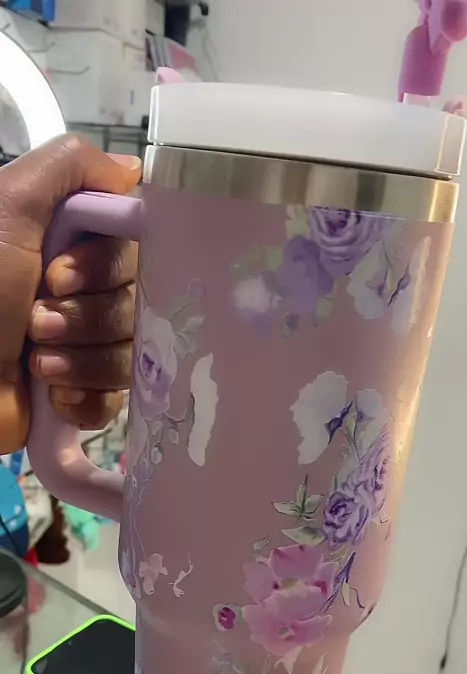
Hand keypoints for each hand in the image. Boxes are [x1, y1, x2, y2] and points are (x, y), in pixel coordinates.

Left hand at [0, 133, 141, 453]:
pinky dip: (88, 397)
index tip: (58, 276)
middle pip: (135, 301)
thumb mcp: (8, 205)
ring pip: (129, 350)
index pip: (132, 247)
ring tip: (36, 361)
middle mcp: (78, 291)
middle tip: (35, 322)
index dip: (105, 265)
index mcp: (64, 245)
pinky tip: (55, 396)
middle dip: (87, 316)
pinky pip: (118, 397)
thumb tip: (131, 171)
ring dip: (83, 358)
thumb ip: (70, 165)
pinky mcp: (80, 392)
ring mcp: (82, 345)